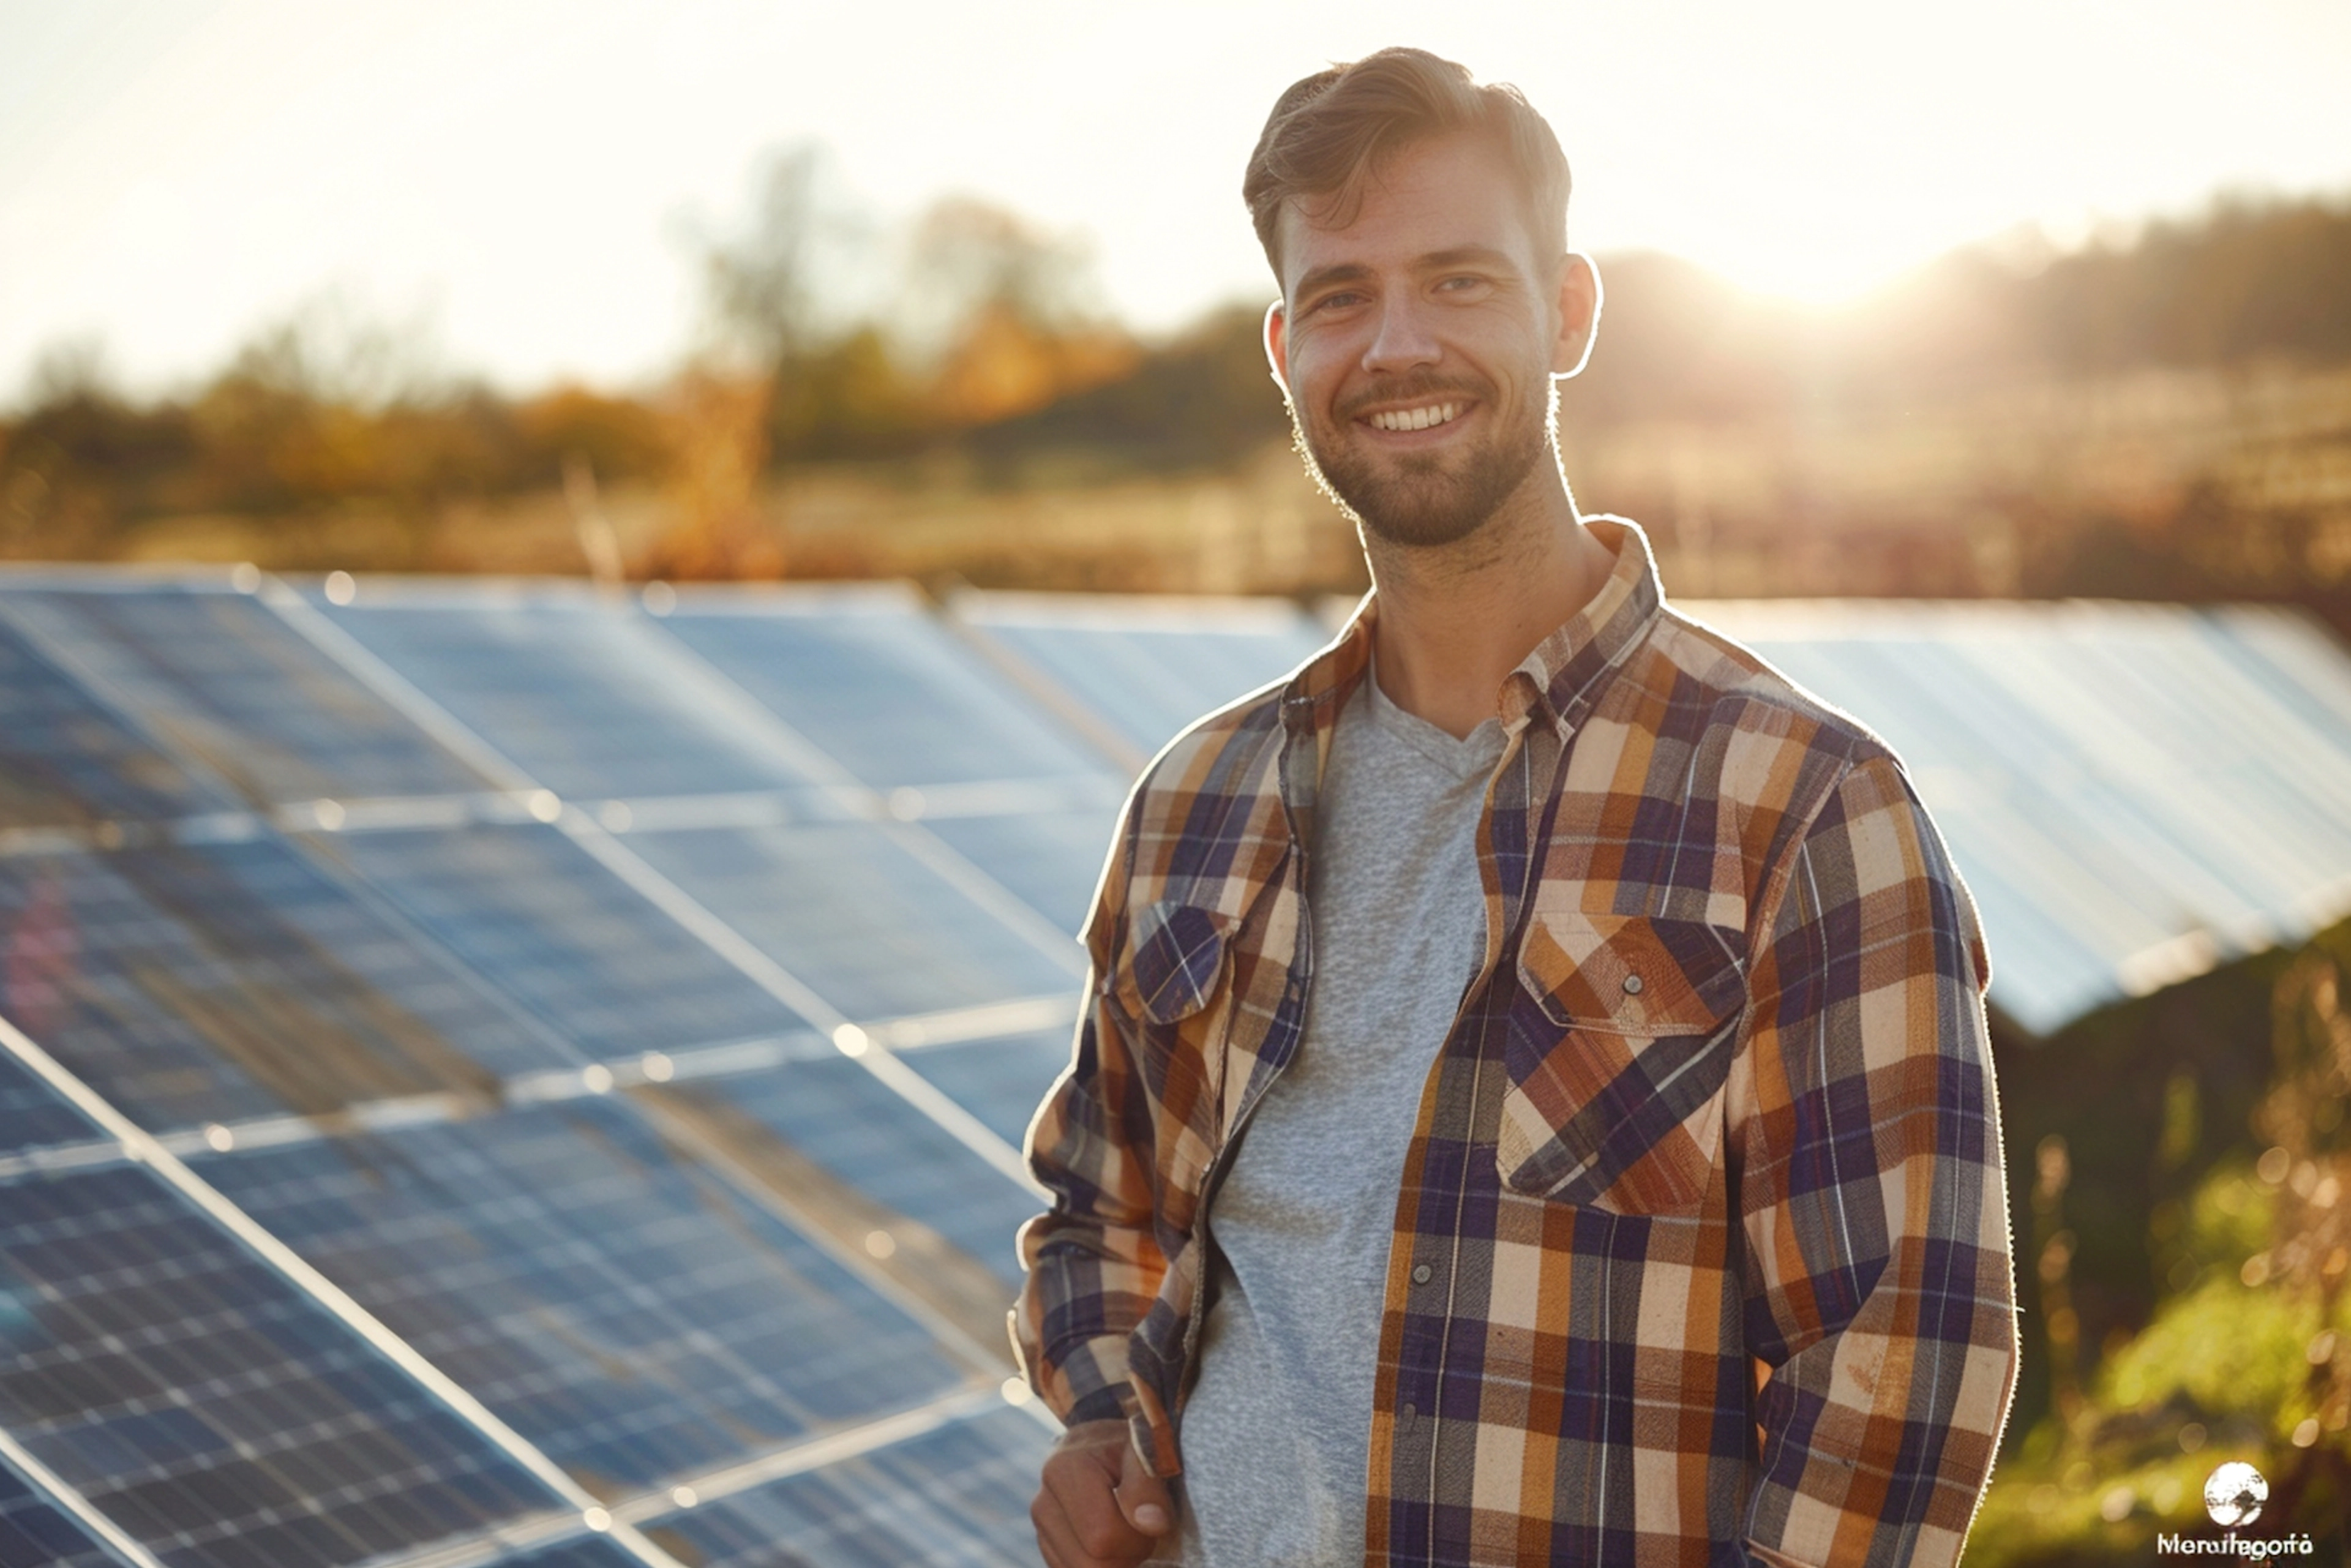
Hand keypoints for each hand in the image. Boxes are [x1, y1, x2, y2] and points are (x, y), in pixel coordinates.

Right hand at [1032, 1417, 1174, 1566]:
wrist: (1103, 1449)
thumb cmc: (1130, 1449)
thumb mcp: (1147, 1451)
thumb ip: (1149, 1485)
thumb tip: (1152, 1523)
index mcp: (1064, 1469)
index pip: (1104, 1534)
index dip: (1138, 1537)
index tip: (1155, 1518)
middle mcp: (1043, 1503)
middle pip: (1092, 1562)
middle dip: (1129, 1554)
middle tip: (1143, 1529)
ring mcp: (1041, 1530)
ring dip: (1117, 1563)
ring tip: (1127, 1533)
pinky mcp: (1046, 1548)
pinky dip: (1102, 1565)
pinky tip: (1112, 1543)